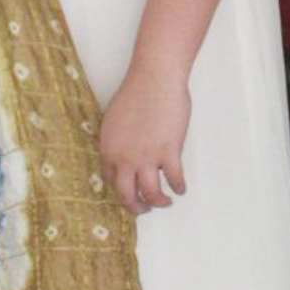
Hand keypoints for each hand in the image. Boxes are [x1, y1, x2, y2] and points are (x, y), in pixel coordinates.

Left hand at [98, 61, 189, 214]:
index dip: (121, 189)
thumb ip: (117, 140)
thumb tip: (124, 153)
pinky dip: (179, 187)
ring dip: (159, 202)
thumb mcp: (114, 119)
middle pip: (127, 195)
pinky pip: (174, 180)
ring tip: (165, 202)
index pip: (111, 181)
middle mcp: (124, 158)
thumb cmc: (136, 92)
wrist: (154, 79)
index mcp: (108, 149)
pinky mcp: (168, 153)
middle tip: (144, 209)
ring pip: (151, 194)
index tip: (129, 192)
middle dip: (136, 207)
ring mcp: (147, 158)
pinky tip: (181, 188)